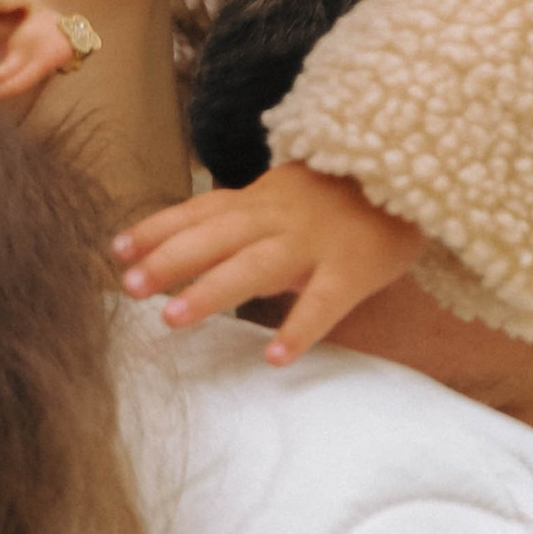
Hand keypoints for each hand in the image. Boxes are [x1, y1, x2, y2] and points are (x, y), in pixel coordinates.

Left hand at [112, 163, 424, 361]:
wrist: (415, 176)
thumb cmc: (341, 199)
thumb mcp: (286, 198)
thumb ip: (242, 220)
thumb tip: (186, 251)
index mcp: (262, 200)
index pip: (200, 211)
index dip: (158, 228)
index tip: (117, 250)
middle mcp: (280, 217)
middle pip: (217, 235)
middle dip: (170, 259)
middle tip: (129, 288)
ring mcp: (316, 241)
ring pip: (256, 263)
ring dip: (211, 290)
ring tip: (172, 319)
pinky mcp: (353, 267)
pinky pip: (324, 300)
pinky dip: (300, 327)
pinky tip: (276, 357)